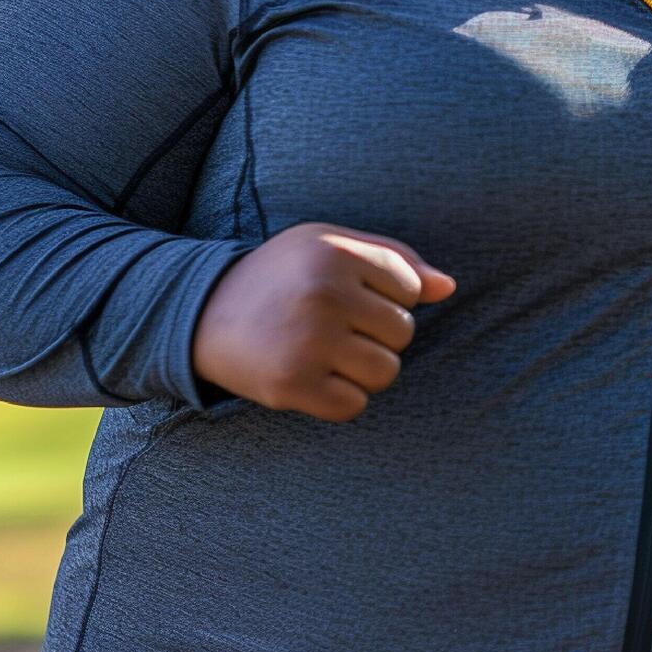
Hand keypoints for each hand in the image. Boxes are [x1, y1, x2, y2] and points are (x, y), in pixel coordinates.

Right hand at [191, 223, 455, 420]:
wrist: (201, 313)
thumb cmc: (282, 276)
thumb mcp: (330, 246)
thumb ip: (395, 259)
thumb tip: (449, 288)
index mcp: (335, 252)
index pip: (410, 288)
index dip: (387, 297)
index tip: (349, 297)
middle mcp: (323, 294)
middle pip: (403, 332)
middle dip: (378, 335)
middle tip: (334, 327)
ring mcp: (307, 341)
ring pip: (386, 372)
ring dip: (365, 370)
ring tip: (329, 353)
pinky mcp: (291, 385)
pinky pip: (354, 405)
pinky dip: (340, 398)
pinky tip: (313, 377)